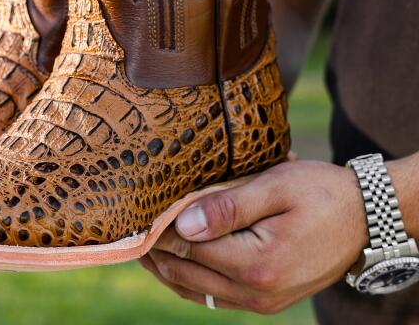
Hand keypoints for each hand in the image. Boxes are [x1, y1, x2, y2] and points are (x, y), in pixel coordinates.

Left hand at [140, 160, 368, 313]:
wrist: (366, 218)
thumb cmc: (320, 193)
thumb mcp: (274, 188)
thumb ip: (226, 207)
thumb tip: (181, 224)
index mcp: (256, 264)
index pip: (187, 248)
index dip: (155, 230)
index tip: (131, 211)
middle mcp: (256, 293)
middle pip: (184, 274)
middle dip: (151, 251)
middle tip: (124, 227)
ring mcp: (262, 302)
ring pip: (194, 290)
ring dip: (165, 267)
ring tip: (139, 240)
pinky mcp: (266, 300)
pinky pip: (213, 295)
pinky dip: (188, 277)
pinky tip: (173, 256)